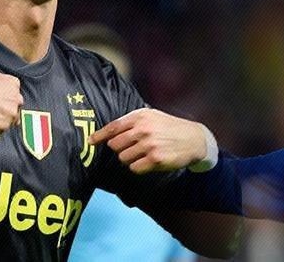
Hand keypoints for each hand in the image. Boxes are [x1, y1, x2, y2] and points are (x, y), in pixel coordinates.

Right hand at [0, 69, 22, 138]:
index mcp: (14, 85)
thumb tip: (3, 90)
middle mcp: (16, 100)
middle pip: (13, 111)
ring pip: (6, 123)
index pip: (15, 97)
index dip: (4, 102)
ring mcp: (10, 115)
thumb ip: (4, 84)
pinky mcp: (1, 127)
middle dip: (3, 113)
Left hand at [89, 108, 206, 173]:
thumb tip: (108, 133)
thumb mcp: (152, 116)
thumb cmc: (170, 127)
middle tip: (133, 148)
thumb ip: (131, 122)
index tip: (90, 142)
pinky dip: (139, 167)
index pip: (113, 127)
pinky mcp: (155, 159)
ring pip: (123, 158)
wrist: (194, 139)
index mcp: (140, 116)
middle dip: (120, 149)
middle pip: (115, 145)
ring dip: (130, 159)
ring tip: (143, 154)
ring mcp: (149, 144)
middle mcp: (143, 129)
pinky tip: (149, 161)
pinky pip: (134, 168)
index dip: (99, 136)